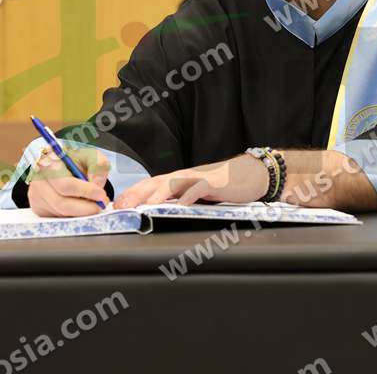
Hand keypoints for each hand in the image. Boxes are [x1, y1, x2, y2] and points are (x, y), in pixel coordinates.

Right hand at [27, 146, 110, 216]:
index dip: (86, 192)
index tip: (101, 195)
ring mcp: (36, 197)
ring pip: (62, 213)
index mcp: (50, 165)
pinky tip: (82, 205)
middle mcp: (39, 182)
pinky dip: (74, 214)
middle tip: (101, 205)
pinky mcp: (39, 209)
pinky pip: (59, 217)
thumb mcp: (89, 155)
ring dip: (81, 211)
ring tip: (94, 203)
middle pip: (62, 204)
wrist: (58, 164)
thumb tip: (98, 184)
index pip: (66, 184)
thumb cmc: (74, 160)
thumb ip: (97, 165)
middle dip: (86, 207)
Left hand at [114, 154, 268, 208]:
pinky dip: (189, 195)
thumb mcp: (194, 194)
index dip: (132, 193)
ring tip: (145, 207)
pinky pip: (199, 187)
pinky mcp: (214, 182)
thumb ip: (177, 200)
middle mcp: (184, 176)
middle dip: (136, 193)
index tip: (115, 206)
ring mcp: (198, 178)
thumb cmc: (220, 187)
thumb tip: (155, 213)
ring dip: (157, 194)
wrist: (248, 175)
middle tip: (120, 206)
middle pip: (155, 182)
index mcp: (177, 180)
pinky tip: (181, 204)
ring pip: (173, 183)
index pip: (149, 184)